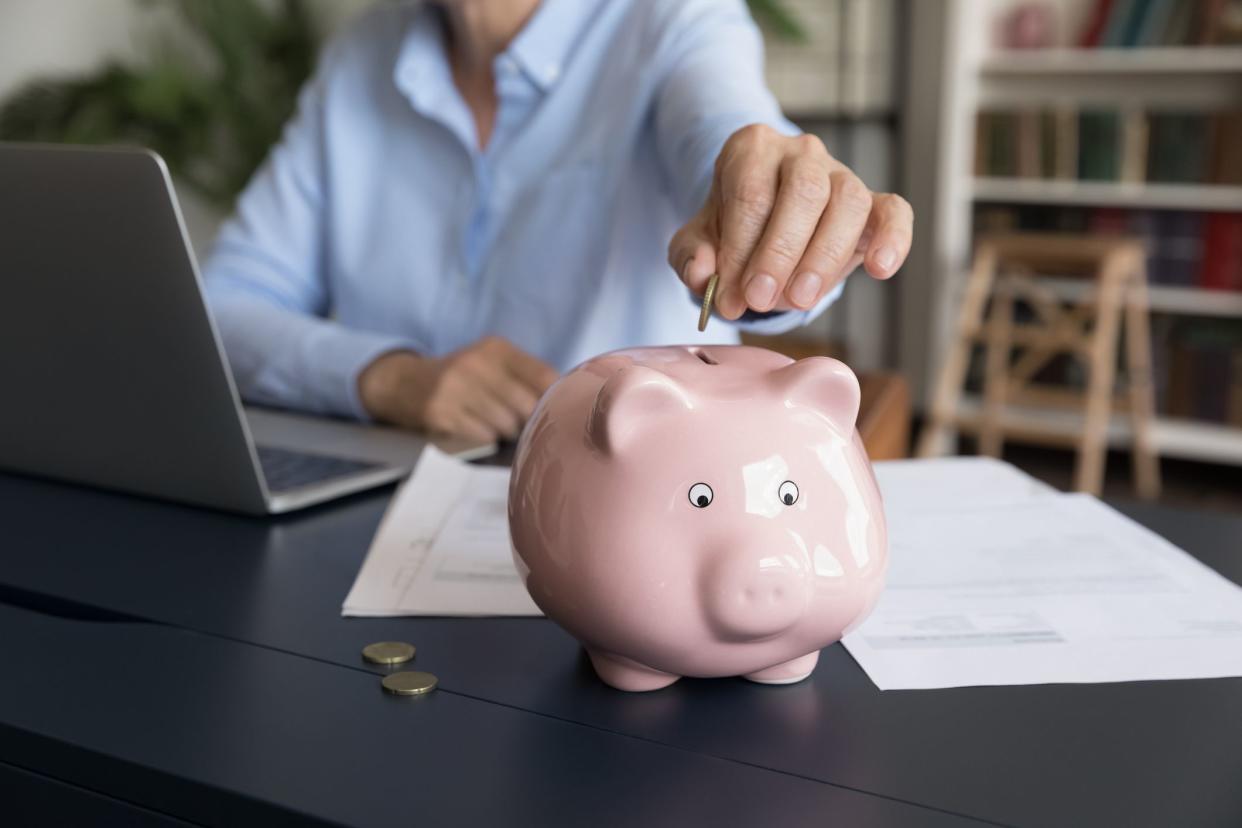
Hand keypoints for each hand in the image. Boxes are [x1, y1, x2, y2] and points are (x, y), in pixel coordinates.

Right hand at [357, 336, 557, 441]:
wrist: (404, 383)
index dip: (553, 400)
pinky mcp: (440, 412)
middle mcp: (476, 363)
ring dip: (506, 433)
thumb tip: (568, 403)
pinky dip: (485, 439)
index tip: (549, 411)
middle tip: (519, 423)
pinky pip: (482, 437)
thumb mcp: (491, 363)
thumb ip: (527, 376)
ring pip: (506, 425)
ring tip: (494, 425)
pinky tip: (475, 429)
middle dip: (528, 421)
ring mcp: (455, 387)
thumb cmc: (462, 378)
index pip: (544, 376)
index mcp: (496, 348)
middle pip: (527, 406)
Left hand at [668, 124, 912, 319]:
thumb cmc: (732, 226)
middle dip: (780, 252)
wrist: (764, 221)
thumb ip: (691, 256)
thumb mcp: (699, 239)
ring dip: (824, 257)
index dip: (739, 249)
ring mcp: (841, 174)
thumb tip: (701, 275)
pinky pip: (894, 211)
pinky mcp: (873, 204)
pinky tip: (880, 269)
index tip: (729, 295)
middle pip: (802, 192)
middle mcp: (801, 152)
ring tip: (800, 300)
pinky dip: (893, 239)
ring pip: (847, 202)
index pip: (751, 194)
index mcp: (752, 149)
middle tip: (760, 299)